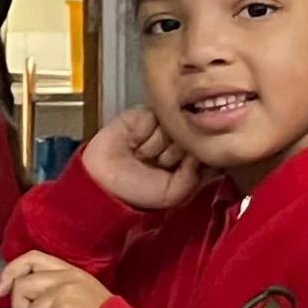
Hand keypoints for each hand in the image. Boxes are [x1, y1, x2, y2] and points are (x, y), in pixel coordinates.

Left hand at [0, 252, 112, 307]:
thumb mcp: (82, 294)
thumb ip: (56, 292)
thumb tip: (30, 304)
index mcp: (70, 271)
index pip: (32, 258)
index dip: (11, 270)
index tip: (1, 287)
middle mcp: (65, 276)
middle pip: (22, 282)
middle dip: (18, 303)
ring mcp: (62, 291)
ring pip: (28, 305)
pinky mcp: (61, 307)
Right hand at [73, 107, 201, 214]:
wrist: (101, 180)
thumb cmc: (135, 192)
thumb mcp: (174, 193)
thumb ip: (197, 174)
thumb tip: (205, 151)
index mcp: (186, 165)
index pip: (207, 150)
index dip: (198, 157)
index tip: (185, 168)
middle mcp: (176, 145)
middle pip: (193, 134)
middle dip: (178, 151)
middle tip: (159, 165)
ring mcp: (162, 128)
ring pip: (176, 124)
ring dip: (159, 143)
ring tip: (142, 156)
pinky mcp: (145, 115)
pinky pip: (158, 114)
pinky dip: (148, 130)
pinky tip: (136, 143)